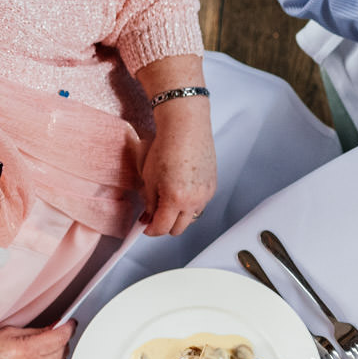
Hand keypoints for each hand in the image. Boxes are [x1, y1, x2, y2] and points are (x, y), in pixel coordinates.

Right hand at [0, 322, 74, 358]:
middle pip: (63, 350)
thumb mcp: (8, 333)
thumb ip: (36, 330)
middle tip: (53, 335)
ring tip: (38, 352)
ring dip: (55, 356)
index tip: (69, 324)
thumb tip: (55, 327)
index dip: (68, 328)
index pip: (61, 337)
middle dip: (60, 341)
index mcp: (28, 350)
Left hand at [142, 98, 216, 236]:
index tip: (145, 227)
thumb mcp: (149, 178)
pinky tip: (181, 189)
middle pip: (178, 229)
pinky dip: (189, 204)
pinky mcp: (212, 187)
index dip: (150, 230)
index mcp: (176, 199)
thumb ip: (149, 202)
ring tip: (168, 201)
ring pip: (190, 218)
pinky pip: (200, 205)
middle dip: (164, 225)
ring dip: (178, 216)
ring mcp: (206, 194)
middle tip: (154, 216)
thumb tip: (148, 217)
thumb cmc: (166, 147)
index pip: (162, 227)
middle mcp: (194, 200)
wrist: (186, 128)